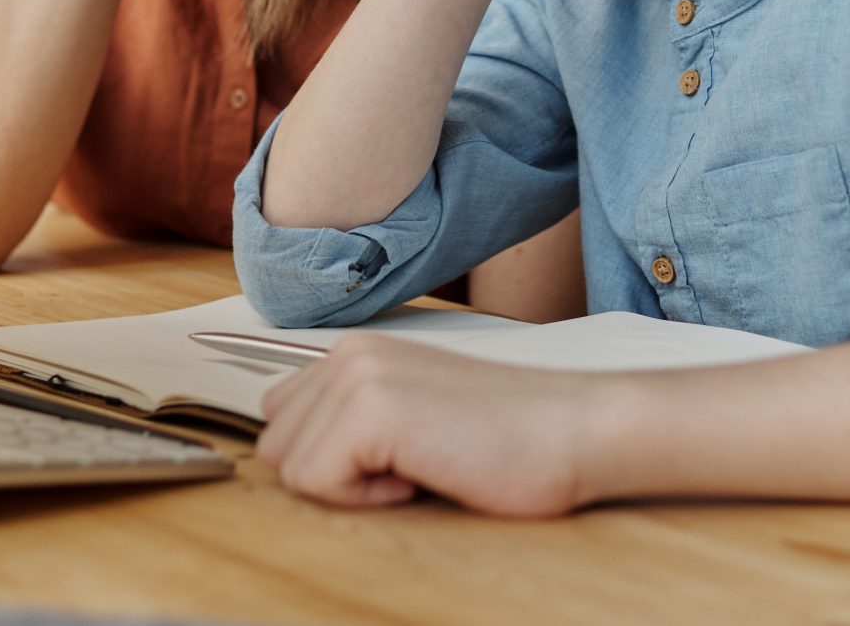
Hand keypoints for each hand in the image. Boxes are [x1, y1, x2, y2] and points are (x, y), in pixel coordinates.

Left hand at [256, 335, 599, 516]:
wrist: (573, 430)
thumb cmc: (508, 437)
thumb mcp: (413, 417)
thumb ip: (353, 421)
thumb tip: (297, 462)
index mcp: (357, 351)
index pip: (282, 419)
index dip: (327, 459)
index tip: (389, 463)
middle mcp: (349, 353)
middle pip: (276, 443)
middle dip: (331, 473)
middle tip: (406, 466)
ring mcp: (358, 376)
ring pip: (289, 465)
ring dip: (349, 486)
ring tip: (417, 467)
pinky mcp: (371, 410)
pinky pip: (316, 481)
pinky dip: (366, 498)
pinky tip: (420, 476)